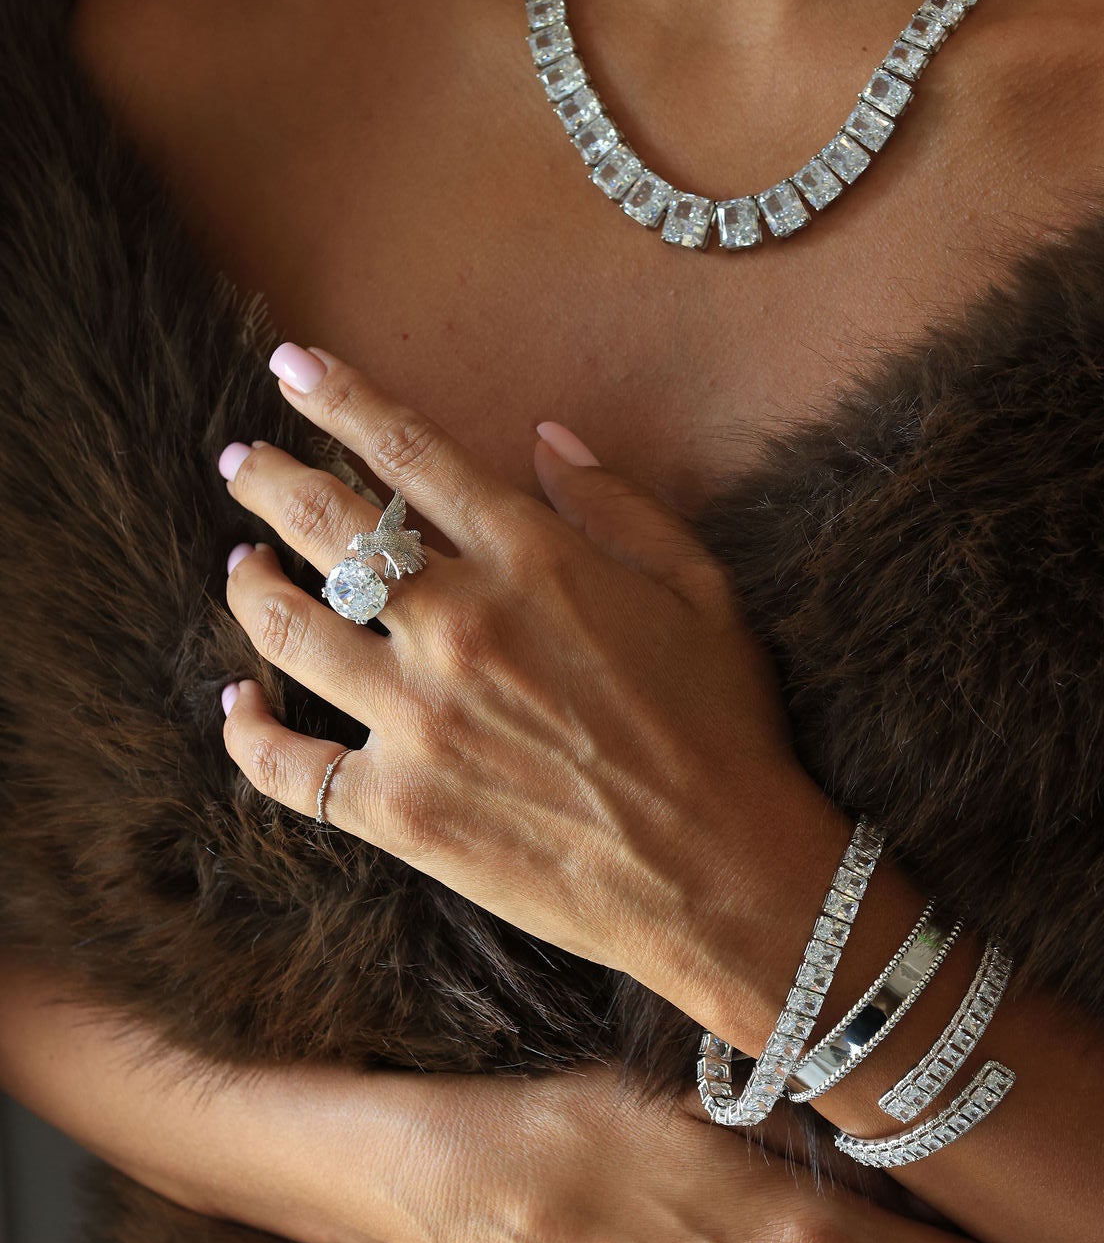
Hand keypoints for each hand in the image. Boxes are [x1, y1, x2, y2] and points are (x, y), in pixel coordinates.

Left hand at [218, 343, 824, 995]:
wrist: (725, 875)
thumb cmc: (725, 729)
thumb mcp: (700, 590)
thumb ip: (617, 505)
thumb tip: (546, 437)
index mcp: (533, 561)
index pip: (408, 453)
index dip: (338, 399)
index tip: (291, 367)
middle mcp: (460, 625)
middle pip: (324, 526)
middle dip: (270, 479)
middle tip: (242, 464)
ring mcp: (418, 719)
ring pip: (287, 629)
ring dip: (248, 587)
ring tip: (241, 568)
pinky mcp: (397, 810)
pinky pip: (286, 764)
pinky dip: (247, 730)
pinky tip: (239, 703)